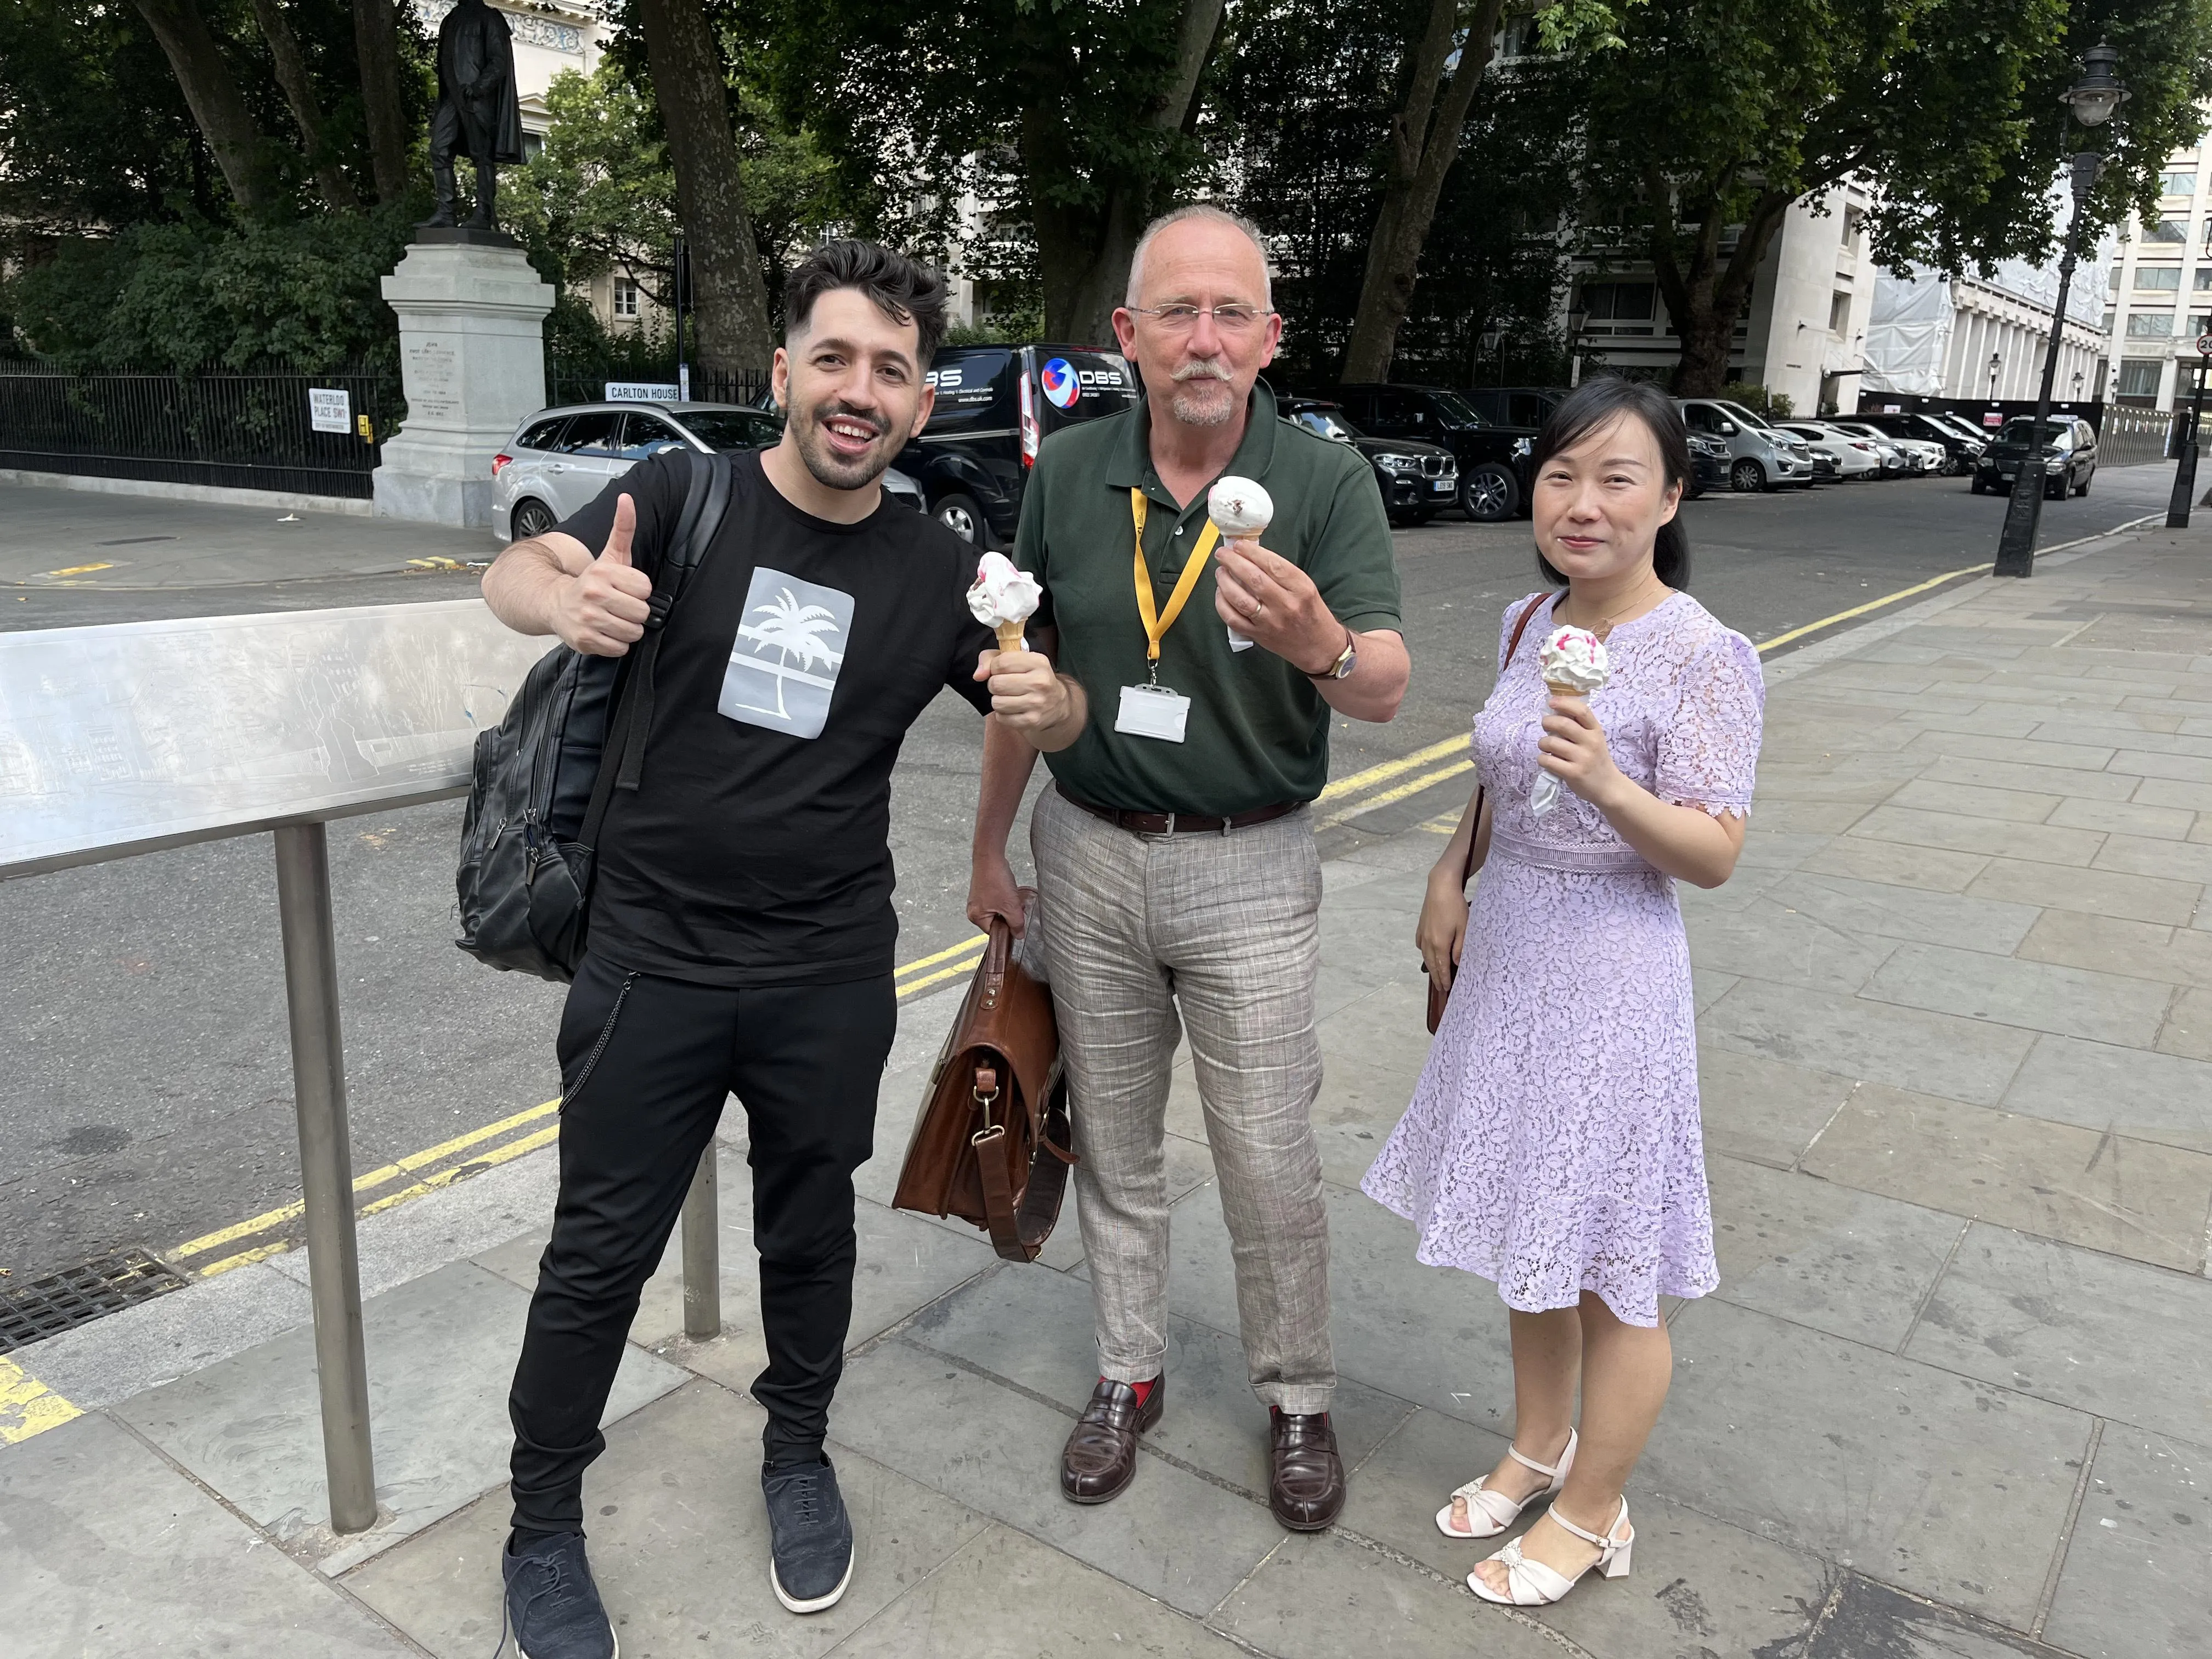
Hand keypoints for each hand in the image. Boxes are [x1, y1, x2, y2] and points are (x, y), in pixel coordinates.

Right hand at [552, 495, 652, 655]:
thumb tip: (627, 498)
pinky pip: (620, 648)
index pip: (645, 588)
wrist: (555, 603)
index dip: (638, 590)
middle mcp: (593, 594)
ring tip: (612, 619)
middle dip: (634, 611)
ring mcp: (588, 619)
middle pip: (642, 612)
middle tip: (619, 606)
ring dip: (626, 629)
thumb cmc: (592, 581)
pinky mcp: (585, 640)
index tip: (625, 589)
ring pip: (633, 632)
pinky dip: (615, 643)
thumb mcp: (610, 554)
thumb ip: (623, 528)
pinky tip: (604, 632)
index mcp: (603, 573)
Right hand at [966, 853, 1025, 935]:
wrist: (990, 856)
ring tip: (1011, 896)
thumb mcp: (1011, 907)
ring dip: (1007, 906)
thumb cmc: (995, 880)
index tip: (1017, 922)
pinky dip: (1004, 898)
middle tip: (1015, 906)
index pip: (994, 932)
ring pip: (997, 910)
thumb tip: (1018, 935)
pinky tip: (1008, 890)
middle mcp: (973, 910)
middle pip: (996, 921)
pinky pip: (995, 901)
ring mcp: (977, 900)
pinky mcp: (982, 891)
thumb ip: (1016, 924)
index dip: (1008, 928)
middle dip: (1008, 915)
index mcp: (976, 917)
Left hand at [974, 646, 1072, 734]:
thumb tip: (978, 675)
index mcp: (1038, 662)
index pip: (1001, 663)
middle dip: (995, 685)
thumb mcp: (1017, 660)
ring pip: (997, 702)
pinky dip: (1003, 715)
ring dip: (998, 701)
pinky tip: (1014, 709)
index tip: (1001, 671)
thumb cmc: (1031, 678)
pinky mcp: (1032, 721)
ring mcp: (1037, 703)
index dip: (994, 668)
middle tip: (1005, 686)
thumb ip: (991, 659)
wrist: (1057, 704)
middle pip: (996, 684)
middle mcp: (1040, 682)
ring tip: (1010, 698)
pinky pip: (1002, 718)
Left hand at [1213, 540, 1340, 672]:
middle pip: (1253, 579)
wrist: (1319, 647)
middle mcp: (1286, 605)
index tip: (1239, 545)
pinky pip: (1233, 619)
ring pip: (1240, 599)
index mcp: (1301, 589)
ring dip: (1225, 582)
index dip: (1252, 552)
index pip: (1273, 565)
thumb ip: (1282, 573)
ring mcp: (1270, 622)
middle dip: (1233, 562)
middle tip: (1222, 554)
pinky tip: (1221, 593)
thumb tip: (1252, 556)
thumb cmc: (1312, 613)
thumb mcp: (1306, 587)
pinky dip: (1222, 604)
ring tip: (1220, 572)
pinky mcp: (1258, 635)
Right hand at [1417, 867, 1469, 989]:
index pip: (1442, 967)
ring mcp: (1423, 934)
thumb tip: (1456, 963)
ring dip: (1430, 967)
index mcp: (1440, 944)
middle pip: (1432, 964)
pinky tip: (1426, 953)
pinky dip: (1424, 953)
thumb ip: (1460, 948)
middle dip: (1436, 977)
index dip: (1443, 979)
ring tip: (1433, 975)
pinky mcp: (1421, 926)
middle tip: (1439, 988)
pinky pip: (1421, 945)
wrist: (1440, 887)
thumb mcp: (1464, 928)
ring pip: (1425, 956)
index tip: (1445, 989)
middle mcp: (1429, 942)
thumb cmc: (1456, 906)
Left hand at [1536, 695, 1627, 808]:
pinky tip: (1547, 760)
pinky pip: (1548, 761)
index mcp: (1596, 730)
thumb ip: (1579, 726)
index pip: (1582, 710)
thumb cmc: (1595, 759)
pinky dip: (1542, 759)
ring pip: (1551, 742)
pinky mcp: (1573, 773)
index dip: (1564, 703)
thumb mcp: (1593, 739)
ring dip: (1542, 742)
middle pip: (1563, 724)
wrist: (1607, 786)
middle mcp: (1591, 742)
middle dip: (1547, 722)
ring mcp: (1582, 758)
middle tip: (1545, 725)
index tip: (1552, 702)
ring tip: (1546, 746)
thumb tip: (1555, 710)